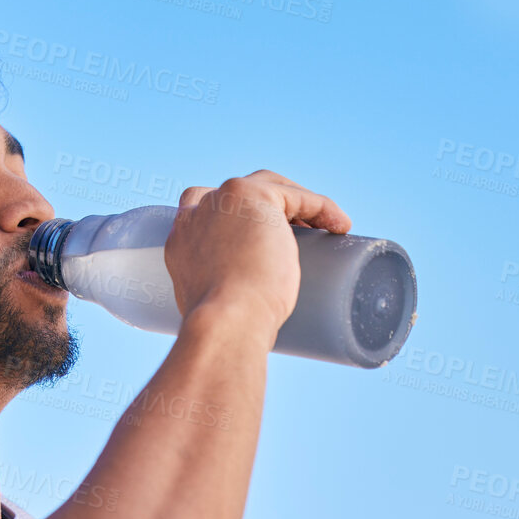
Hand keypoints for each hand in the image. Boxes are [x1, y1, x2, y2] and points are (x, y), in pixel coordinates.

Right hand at [163, 170, 350, 344]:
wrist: (225, 323)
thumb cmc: (224, 329)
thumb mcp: (214, 308)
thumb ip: (221, 298)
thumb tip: (249, 312)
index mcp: (180, 242)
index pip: (202, 213)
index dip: (233, 220)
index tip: (259, 240)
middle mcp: (196, 214)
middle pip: (238, 194)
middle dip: (268, 208)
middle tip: (296, 234)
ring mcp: (223, 201)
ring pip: (268, 188)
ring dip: (297, 205)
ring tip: (324, 230)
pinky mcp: (254, 197)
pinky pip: (296, 196)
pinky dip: (321, 208)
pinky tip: (339, 226)